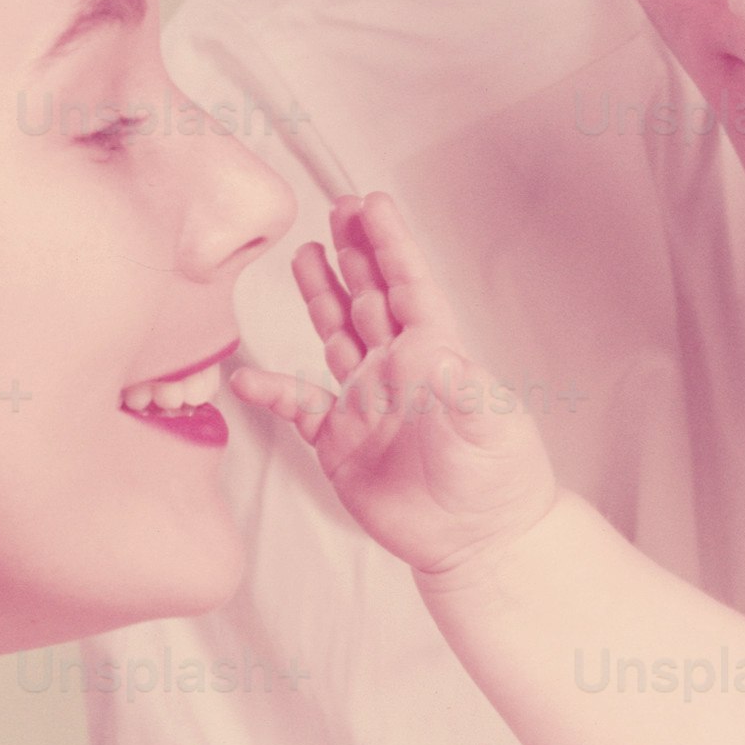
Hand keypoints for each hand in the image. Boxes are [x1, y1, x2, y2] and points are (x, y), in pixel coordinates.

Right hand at [227, 191, 565, 578]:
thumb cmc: (497, 480)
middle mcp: (396, 372)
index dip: (390, 244)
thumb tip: (438, 353)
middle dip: (354, 252)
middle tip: (337, 208)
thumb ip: (465, 390)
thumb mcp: (492, 429)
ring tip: (303, 253)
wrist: (475, 541)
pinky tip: (246, 377)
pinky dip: (271, 390)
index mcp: (435, 356)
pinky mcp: (338, 442)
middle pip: (368, 298)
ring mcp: (365, 404)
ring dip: (319, 296)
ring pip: (334, 336)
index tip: (371, 203)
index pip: (408, 287)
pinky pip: (297, 406)